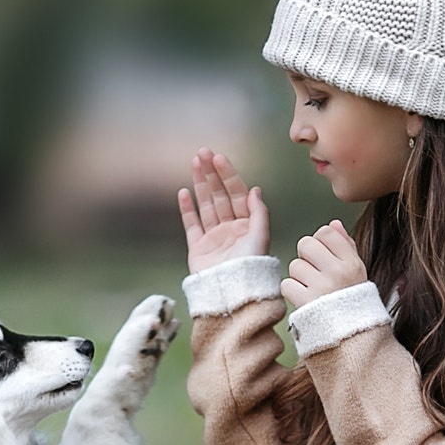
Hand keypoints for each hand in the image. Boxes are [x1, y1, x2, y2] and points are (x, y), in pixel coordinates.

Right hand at [178, 148, 269, 274]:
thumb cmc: (250, 267)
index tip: (219, 158)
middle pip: (219, 194)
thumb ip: (258, 212)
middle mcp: (231, 228)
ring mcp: (214, 237)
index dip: (228, 175)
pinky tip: (184, 192)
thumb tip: (255, 189)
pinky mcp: (198, 248)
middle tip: (203, 153)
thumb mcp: (260, 237)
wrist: (231, 292)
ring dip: (200, 183)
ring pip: (206, 204)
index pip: (237, 193)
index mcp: (247, 224)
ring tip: (194, 163)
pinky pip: (192, 224)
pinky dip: (187, 208)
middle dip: (212, 173)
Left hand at [282, 220, 366, 308]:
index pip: (326, 232)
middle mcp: (338, 272)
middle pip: (306, 244)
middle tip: (314, 270)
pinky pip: (287, 284)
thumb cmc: (353, 301)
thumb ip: (346, 246)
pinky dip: (291, 291)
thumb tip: (333, 224)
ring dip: (299, 276)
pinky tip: (303, 297)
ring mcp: (321, 287)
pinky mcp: (306, 303)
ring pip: (294, 265)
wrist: (353, 335)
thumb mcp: (358, 271)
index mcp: (352, 262)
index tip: (323, 254)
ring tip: (311, 287)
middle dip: (306, 255)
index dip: (320, 241)